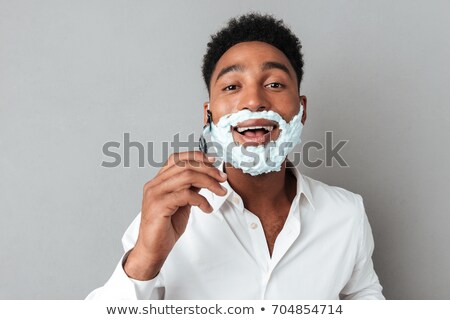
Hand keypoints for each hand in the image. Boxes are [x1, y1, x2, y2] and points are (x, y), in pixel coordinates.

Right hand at [124, 151, 226, 279]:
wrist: (153, 249)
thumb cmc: (166, 226)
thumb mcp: (182, 202)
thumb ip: (190, 187)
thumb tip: (205, 175)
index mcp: (158, 181)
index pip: (177, 159)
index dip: (197, 157)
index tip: (214, 162)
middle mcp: (155, 184)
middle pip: (185, 166)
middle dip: (208, 170)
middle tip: (222, 178)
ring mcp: (155, 194)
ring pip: (187, 177)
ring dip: (209, 182)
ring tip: (220, 191)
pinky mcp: (159, 205)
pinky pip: (186, 195)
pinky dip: (201, 200)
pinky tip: (207, 208)